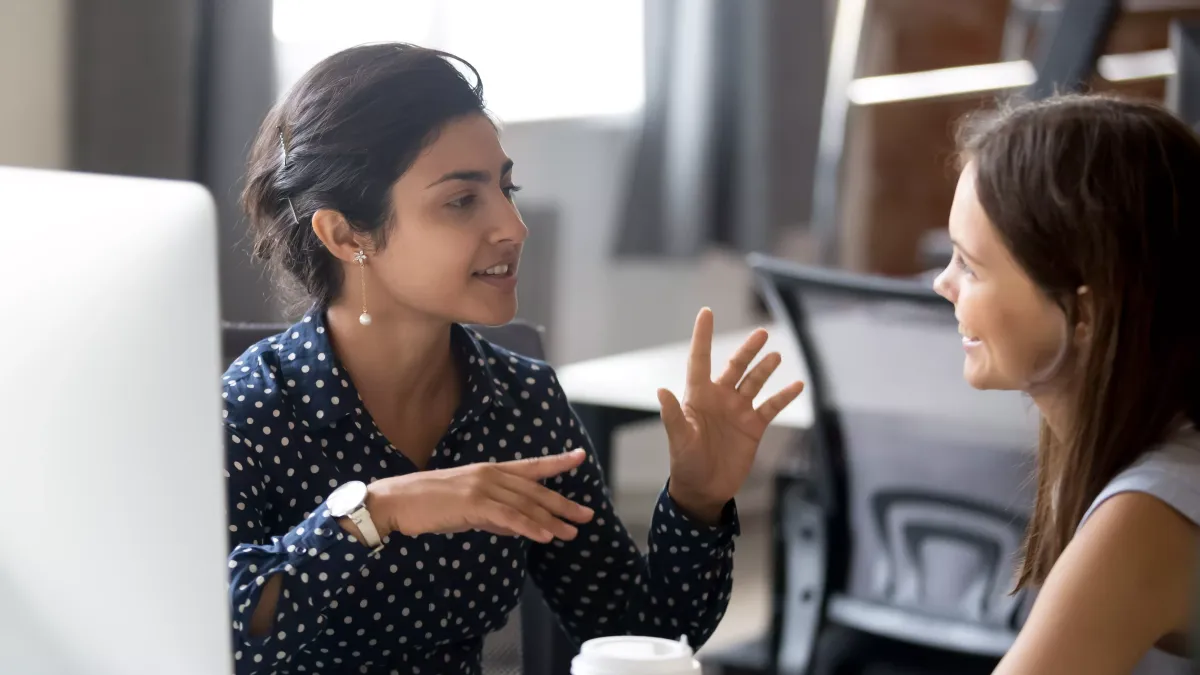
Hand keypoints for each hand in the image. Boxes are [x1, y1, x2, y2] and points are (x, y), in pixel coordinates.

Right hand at [364, 449, 594, 542]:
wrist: (396, 502)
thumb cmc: (428, 505)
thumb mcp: (467, 507)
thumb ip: (493, 514)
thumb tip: (515, 526)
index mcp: (489, 471)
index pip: (530, 466)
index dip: (556, 462)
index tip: (579, 457)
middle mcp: (490, 474)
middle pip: (535, 490)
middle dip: (563, 504)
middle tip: (587, 515)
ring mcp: (482, 487)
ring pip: (525, 505)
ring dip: (551, 520)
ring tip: (571, 533)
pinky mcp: (472, 503)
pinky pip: (508, 517)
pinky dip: (529, 527)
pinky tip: (544, 536)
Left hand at [658, 308, 804, 520]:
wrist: (704, 489)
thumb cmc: (685, 463)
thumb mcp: (678, 439)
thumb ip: (673, 415)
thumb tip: (662, 390)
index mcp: (698, 396)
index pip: (700, 359)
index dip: (702, 336)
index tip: (706, 312)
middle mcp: (719, 398)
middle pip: (735, 366)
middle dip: (748, 349)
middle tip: (761, 333)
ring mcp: (738, 411)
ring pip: (755, 382)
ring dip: (765, 369)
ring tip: (776, 355)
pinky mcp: (753, 427)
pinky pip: (771, 407)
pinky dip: (784, 396)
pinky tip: (798, 385)